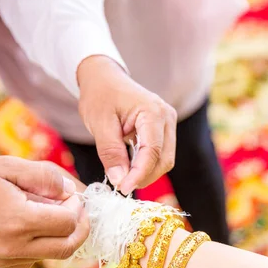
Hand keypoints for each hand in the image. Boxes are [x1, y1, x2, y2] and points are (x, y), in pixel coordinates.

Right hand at [0, 155, 89, 267]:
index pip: (68, 223)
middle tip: (78, 210)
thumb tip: (70, 189)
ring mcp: (3, 260)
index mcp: (17, 221)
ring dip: (62, 237)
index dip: (77, 207)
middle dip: (80, 227)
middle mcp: (12, 247)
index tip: (71, 195)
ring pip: (52, 256)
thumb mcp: (8, 166)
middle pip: (67, 247)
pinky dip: (43, 245)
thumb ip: (45, 177)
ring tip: (54, 214)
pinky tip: (34, 226)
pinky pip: (32, 260)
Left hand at [77, 55, 176, 194]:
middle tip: (120, 186)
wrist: (104, 78)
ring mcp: (168, 123)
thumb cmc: (100, 95)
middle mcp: (167, 117)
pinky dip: (145, 165)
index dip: (139, 174)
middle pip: (164, 160)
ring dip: (145, 172)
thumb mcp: (99, 123)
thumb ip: (111, 152)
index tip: (122, 189)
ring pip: (164, 160)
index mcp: (153, 112)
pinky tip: (128, 166)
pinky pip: (160, 154)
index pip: (152, 152)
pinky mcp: (164, 130)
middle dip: (144, 176)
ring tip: (122, 175)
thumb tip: (120, 180)